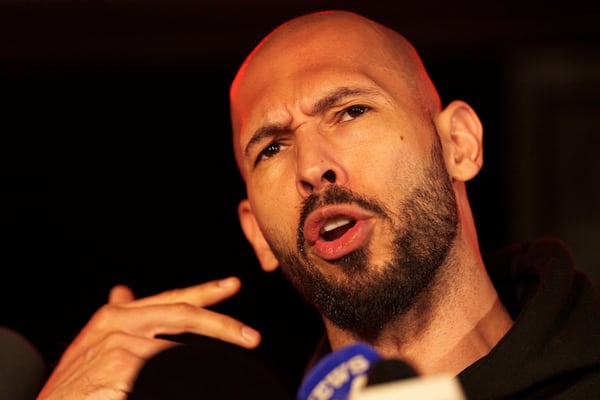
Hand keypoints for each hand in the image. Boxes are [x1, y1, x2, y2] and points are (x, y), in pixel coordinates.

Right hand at [36, 276, 260, 399]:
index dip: (205, 291)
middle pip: (184, 315)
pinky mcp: (123, 369)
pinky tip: (187, 381)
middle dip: (223, 326)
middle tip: (251, 337)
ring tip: (213, 372)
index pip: (171, 298)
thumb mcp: (95, 343)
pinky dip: (184, 375)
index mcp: (116, 315)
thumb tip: (123, 292)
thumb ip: (118, 320)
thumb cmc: (76, 383)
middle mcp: (118, 324)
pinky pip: (166, 370)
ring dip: (202, 360)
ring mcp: (121, 347)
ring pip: (179, 348)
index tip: (231, 285)